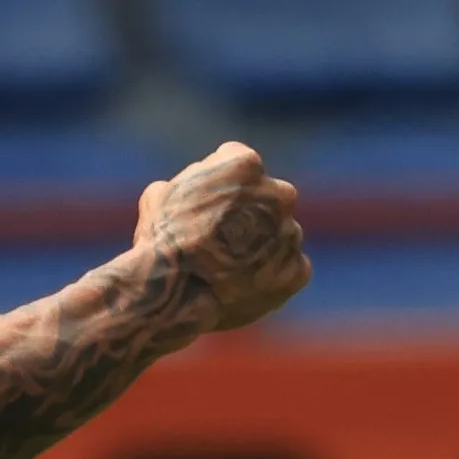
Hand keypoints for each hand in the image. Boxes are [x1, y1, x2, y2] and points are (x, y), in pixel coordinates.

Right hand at [134, 141, 309, 333]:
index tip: (202, 202)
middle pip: (266, 198)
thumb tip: (198, 194)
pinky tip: (240, 285)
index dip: (216, 182)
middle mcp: (279, 194)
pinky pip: (286, 268)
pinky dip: (269, 274)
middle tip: (217, 236)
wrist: (174, 297)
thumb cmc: (161, 242)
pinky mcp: (298, 271)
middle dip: (246, 212)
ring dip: (258, 244)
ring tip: (224, 267)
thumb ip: (192, 187)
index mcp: (245, 165)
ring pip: (277, 234)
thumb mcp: (160, 196)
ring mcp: (292, 234)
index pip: (236, 161)